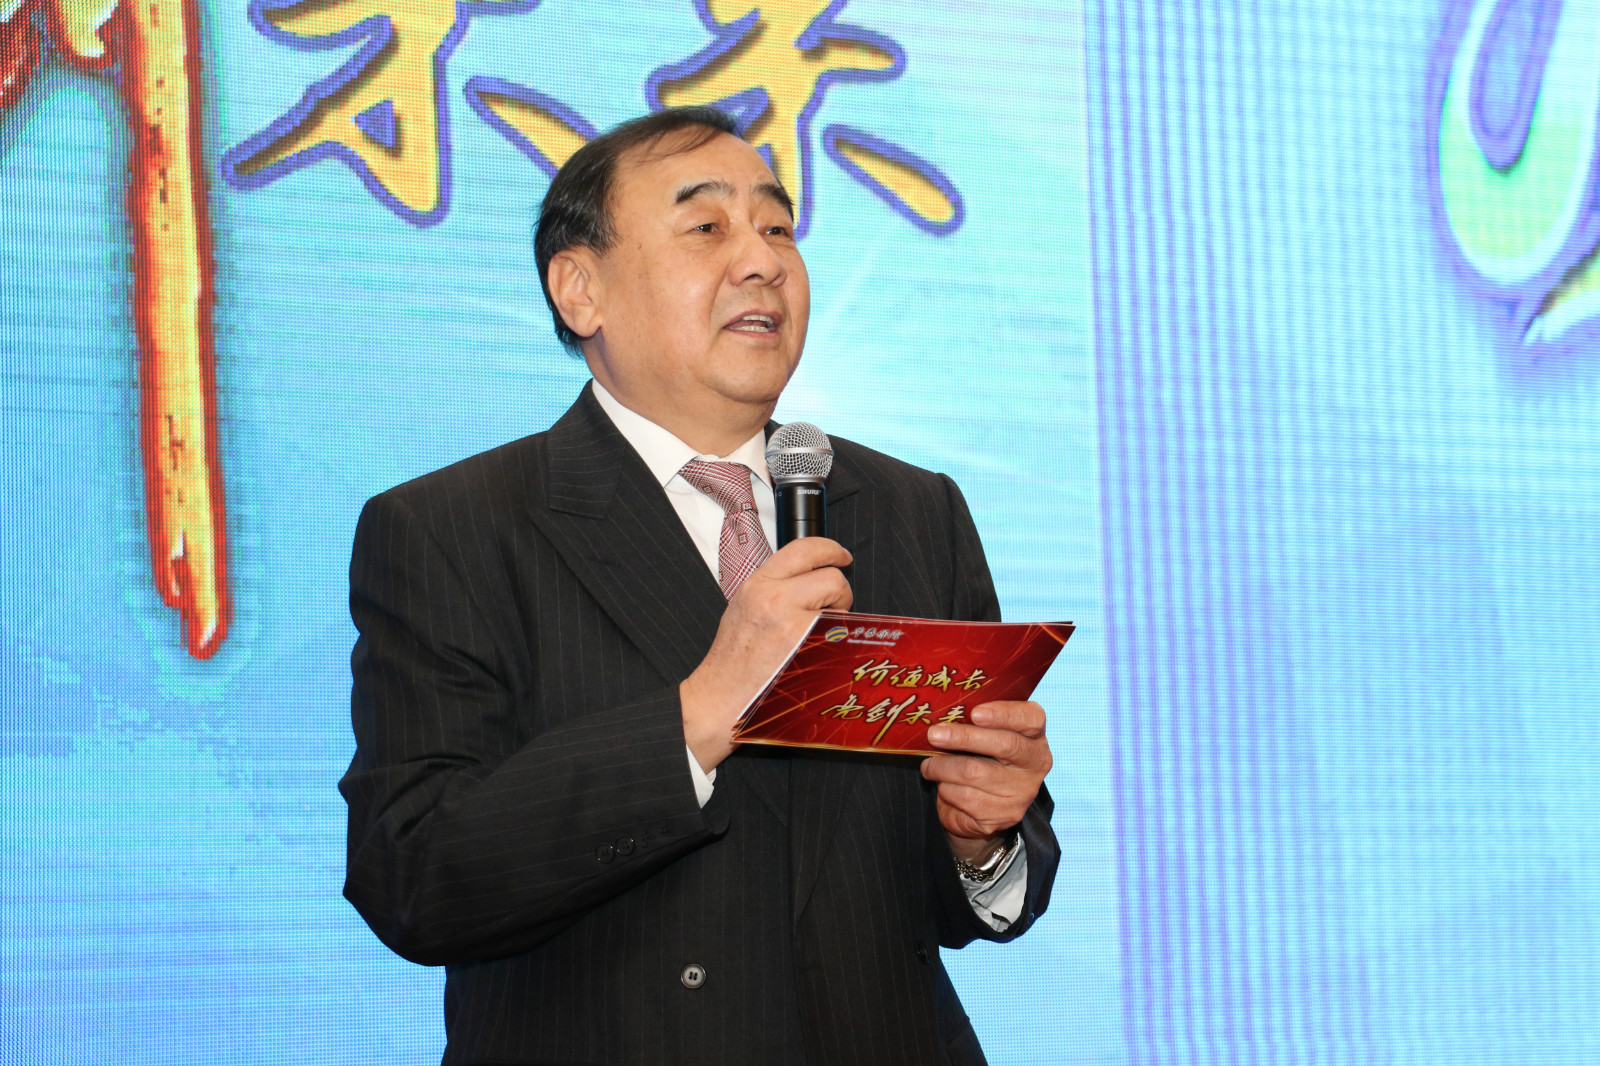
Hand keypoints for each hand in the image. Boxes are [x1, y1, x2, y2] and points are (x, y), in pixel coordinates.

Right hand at [680, 537, 852, 771]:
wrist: (721, 697)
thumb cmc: (732, 660)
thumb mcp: (744, 608)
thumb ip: (774, 588)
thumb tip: (807, 580)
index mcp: (757, 585)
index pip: (803, 549)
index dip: (829, 549)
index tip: (840, 556)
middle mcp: (774, 598)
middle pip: (831, 575)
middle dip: (839, 592)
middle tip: (832, 607)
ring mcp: (793, 622)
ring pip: (840, 603)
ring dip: (840, 615)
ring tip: (820, 632)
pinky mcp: (808, 646)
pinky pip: (840, 632)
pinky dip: (838, 639)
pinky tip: (821, 650)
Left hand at [921, 700, 1050, 863]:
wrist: (981, 810)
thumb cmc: (980, 760)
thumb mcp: (983, 737)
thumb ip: (975, 722)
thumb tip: (945, 712)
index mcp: (1034, 735)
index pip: (1031, 718)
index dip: (1004, 714)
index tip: (975, 713)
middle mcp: (1035, 763)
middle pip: (1004, 744)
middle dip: (964, 737)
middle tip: (934, 735)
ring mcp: (1022, 792)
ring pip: (975, 772)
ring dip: (943, 767)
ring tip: (930, 765)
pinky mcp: (1003, 815)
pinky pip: (965, 796)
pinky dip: (946, 789)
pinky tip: (944, 786)